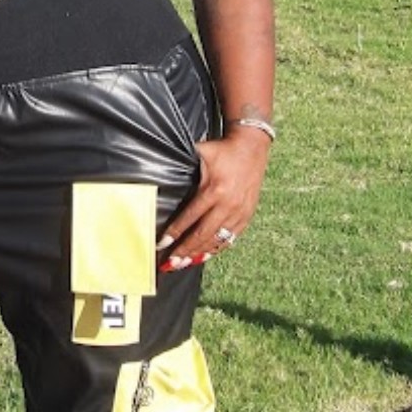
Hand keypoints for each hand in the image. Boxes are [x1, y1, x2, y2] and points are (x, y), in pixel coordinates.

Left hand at [157, 131, 269, 269]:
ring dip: (198, 254)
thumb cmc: (222, 150)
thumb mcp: (200, 154)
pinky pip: (230, 238)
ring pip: (216, 240)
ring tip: (183, 265)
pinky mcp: (247, 215)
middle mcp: (227, 205)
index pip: (190, 218)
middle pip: (202, 234)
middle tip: (169, 263)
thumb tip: (159, 172)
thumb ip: (182, 164)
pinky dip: (216, 249)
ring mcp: (239, 212)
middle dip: (184, 251)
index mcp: (214, 190)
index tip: (162, 244)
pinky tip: (204, 256)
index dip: (175, 233)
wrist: (252, 146)